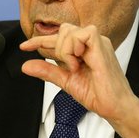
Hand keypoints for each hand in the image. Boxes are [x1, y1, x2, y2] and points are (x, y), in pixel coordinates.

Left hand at [19, 23, 138, 137]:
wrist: (114, 107)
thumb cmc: (97, 94)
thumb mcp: (65, 81)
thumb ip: (47, 71)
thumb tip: (26, 65)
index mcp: (84, 48)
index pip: (58, 37)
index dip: (39, 40)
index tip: (23, 47)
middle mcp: (91, 43)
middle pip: (63, 30)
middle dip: (56, 48)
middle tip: (67, 67)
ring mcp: (98, 43)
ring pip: (69, 30)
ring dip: (65, 50)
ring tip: (75, 67)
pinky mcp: (102, 46)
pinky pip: (82, 34)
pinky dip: (74, 48)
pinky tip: (78, 61)